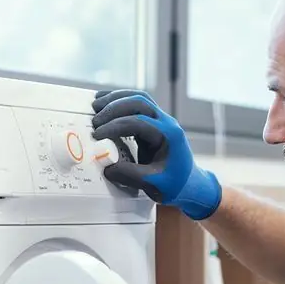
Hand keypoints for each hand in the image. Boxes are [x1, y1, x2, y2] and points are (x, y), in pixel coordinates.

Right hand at [90, 89, 221, 219]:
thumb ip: (130, 175)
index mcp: (169, 135)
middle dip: (114, 107)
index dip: (115, 126)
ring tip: (95, 104)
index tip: (98, 135)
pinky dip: (120, 102)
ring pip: (138, 98)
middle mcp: (166, 123)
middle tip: (95, 119)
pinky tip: (105, 104)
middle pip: (139, 102)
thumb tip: (107, 167)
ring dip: (116, 99)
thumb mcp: (153, 184)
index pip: (139, 122)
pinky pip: (137, 106)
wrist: (189, 184)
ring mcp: (160, 121)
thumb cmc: (175, 184)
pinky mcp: (153, 124)